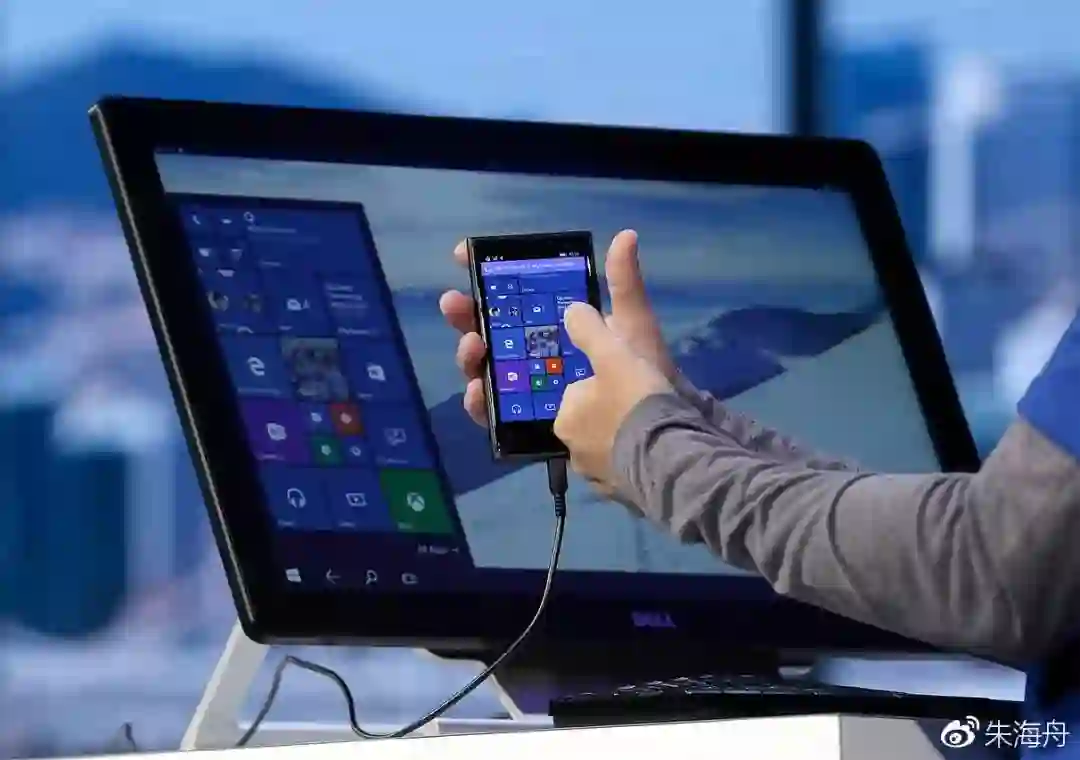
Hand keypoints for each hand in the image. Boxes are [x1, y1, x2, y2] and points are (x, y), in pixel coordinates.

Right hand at [439, 229, 676, 425]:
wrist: (650, 434)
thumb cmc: (643, 375)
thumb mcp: (631, 325)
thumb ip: (623, 284)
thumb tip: (625, 235)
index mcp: (556, 327)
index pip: (514, 298)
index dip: (486, 277)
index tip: (462, 257)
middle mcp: (535, 356)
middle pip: (491, 331)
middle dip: (467, 315)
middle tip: (454, 303)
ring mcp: (527, 390)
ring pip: (485, 368)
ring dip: (469, 355)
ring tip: (474, 346)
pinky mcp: (526, 424)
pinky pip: (492, 414)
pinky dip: (478, 403)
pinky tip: (476, 392)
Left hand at [555, 302, 672, 493]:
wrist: (671, 457)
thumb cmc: (636, 401)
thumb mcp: (613, 354)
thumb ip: (590, 330)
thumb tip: (572, 310)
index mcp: (565, 420)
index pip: (579, 392)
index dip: (602, 382)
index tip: (627, 380)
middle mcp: (573, 452)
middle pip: (592, 421)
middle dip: (612, 412)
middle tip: (643, 403)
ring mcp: (597, 478)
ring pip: (609, 447)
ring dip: (625, 438)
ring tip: (655, 428)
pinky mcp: (622, 496)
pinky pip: (626, 472)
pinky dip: (637, 462)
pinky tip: (657, 453)